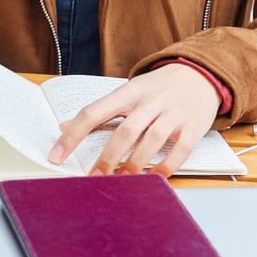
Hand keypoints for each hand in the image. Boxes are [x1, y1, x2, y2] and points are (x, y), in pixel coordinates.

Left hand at [48, 64, 219, 176]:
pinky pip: (179, 150)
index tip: (56, 155)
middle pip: (125, 130)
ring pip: (151, 141)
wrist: (200, 74)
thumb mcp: (129, 91)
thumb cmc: (159, 87)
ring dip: (134, 164)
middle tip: (94, 179)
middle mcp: (150, 101)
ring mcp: (173, 113)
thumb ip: (101, 110)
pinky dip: (166, 167)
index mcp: (129, 92)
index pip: (95, 112)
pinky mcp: (193, 126)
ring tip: (121, 182)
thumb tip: (64, 125)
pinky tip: (154, 178)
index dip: (73, 135)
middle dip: (108, 158)